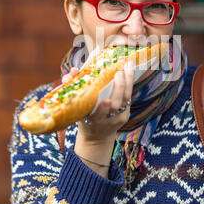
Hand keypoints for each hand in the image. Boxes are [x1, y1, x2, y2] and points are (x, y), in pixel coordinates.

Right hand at [61, 61, 134, 175]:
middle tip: (118, 73)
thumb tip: (74, 70)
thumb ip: (73, 87)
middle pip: (116, 105)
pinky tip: (130, 71)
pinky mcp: (125, 115)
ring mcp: (118, 118)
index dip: (103, 109)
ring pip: (125, 100)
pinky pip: (128, 98)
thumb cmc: (84, 117)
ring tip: (128, 66)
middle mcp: (106, 120)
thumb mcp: (76, 107)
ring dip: (128, 82)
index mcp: (92, 120)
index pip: (98, 116)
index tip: (106, 101)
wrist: (97, 137)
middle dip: (118, 88)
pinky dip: (129, 84)